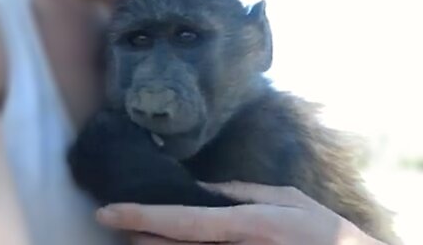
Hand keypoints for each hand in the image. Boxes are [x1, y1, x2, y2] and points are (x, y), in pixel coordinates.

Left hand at [96, 182, 385, 244]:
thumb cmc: (321, 230)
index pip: (182, 220)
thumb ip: (242, 193)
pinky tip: (166, 242)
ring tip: (133, 232)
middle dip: (139, 234)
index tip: (108, 211)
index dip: (142, 216)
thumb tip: (204, 188)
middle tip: (112, 219)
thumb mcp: (286, 199)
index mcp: (246, 224)